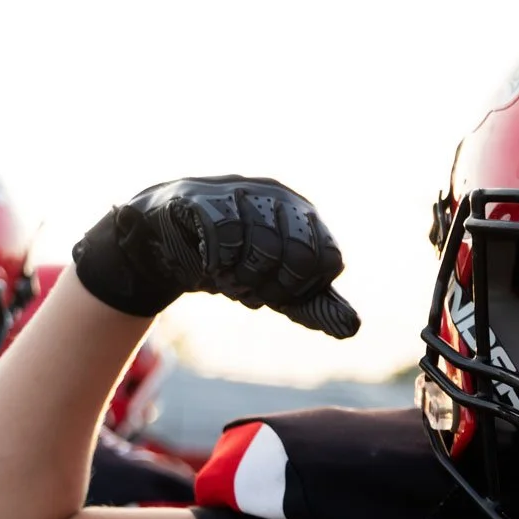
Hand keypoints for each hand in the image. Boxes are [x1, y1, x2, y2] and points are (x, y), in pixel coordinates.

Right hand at [72, 176, 358, 336]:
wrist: (165, 245)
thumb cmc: (232, 261)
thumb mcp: (276, 286)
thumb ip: (313, 304)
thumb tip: (352, 328)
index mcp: (304, 214)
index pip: (327, 259)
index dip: (304, 289)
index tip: (279, 295)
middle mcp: (277, 195)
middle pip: (299, 254)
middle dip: (274, 287)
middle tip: (251, 293)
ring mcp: (239, 191)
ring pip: (262, 248)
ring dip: (244, 280)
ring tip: (230, 282)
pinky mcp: (200, 197)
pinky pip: (223, 238)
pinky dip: (218, 265)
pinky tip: (210, 269)